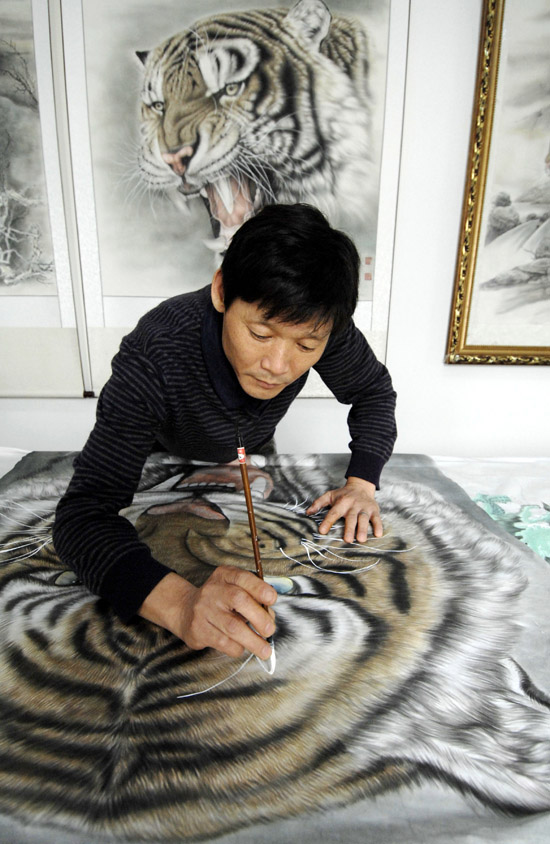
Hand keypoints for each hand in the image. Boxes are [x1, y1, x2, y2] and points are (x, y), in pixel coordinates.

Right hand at [139, 568, 276, 659]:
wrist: (185, 609)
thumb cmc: (219, 600)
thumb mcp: (233, 589)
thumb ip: (253, 598)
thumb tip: (270, 617)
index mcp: (225, 576)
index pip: (243, 578)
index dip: (259, 588)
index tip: (272, 599)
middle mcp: (213, 590)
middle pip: (239, 600)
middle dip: (260, 618)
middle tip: (270, 631)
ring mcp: (203, 610)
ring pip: (232, 627)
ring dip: (253, 641)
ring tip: (264, 650)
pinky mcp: (198, 630)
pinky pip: (223, 642)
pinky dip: (237, 648)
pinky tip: (241, 647)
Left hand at [306, 477, 381, 542]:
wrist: (361, 485)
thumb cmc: (344, 494)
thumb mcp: (330, 495)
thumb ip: (318, 503)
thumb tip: (307, 512)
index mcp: (342, 502)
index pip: (334, 512)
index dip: (328, 521)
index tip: (322, 531)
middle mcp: (353, 505)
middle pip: (351, 517)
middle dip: (349, 528)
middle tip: (346, 540)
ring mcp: (364, 507)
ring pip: (364, 518)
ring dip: (363, 529)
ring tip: (361, 540)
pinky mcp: (374, 510)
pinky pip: (377, 518)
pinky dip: (378, 526)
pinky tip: (378, 534)